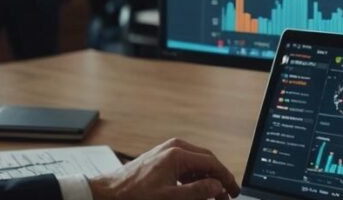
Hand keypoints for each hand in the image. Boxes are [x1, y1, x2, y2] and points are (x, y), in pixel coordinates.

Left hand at [88, 138, 239, 199]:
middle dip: (217, 178)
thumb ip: (198, 191)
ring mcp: (167, 151)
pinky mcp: (161, 158)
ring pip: (196, 163)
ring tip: (211, 195)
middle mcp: (174, 148)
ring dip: (205, 178)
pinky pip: (185, 165)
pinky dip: (193, 177)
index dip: (226, 178)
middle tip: (226, 195)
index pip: (212, 162)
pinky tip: (194, 190)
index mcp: (178, 154)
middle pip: (206, 160)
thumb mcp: (171, 197)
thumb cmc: (134, 195)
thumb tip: (217, 186)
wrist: (109, 193)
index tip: (233, 191)